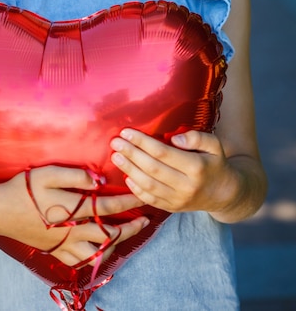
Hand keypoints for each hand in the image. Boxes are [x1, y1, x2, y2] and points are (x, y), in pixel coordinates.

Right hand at [0, 165, 147, 266]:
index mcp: (73, 210)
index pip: (109, 207)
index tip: (143, 195)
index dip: (129, 201)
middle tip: (144, 220)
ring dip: (115, 244)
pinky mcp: (55, 251)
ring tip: (124, 234)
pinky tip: (99, 248)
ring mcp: (63, 244)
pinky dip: (94, 257)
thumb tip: (99, 180)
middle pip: (109, 234)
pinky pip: (80, 262)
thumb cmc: (24, 188)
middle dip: (131, 227)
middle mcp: (72, 231)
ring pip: (97, 252)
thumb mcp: (48, 173)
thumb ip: (76, 176)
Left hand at [110, 129, 235, 213]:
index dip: (143, 142)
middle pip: (152, 169)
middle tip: (115, 142)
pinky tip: (125, 176)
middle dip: (131, 154)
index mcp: (196, 167)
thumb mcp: (215, 146)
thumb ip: (197, 138)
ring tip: (116, 156)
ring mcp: (178, 200)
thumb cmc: (215, 163)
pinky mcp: (172, 208)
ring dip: (129, 170)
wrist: (225, 194)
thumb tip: (174, 138)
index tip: (127, 132)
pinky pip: (150, 199)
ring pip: (148, 185)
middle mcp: (186, 186)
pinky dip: (136, 189)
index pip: (163, 153)